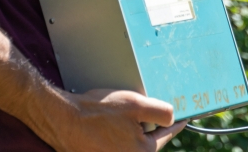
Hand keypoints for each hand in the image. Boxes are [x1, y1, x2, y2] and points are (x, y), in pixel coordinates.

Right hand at [43, 88, 185, 151]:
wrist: (64, 119)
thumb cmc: (98, 113)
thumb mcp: (134, 105)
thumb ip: (159, 112)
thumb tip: (172, 116)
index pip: (166, 135)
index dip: (175, 124)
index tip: (183, 119)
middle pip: (147, 139)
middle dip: (146, 123)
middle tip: (138, 108)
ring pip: (131, 140)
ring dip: (128, 127)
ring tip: (115, 112)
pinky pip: (116, 142)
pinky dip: (115, 132)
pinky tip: (105, 119)